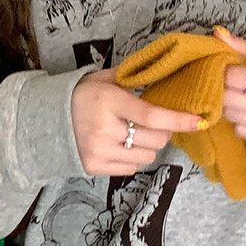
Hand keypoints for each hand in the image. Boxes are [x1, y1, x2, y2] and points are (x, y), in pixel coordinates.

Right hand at [71, 66, 205, 176]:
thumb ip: (133, 79)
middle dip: (161, 133)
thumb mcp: (104, 79)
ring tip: (131, 135)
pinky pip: (131, 169)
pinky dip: (131, 159)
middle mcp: (104, 128)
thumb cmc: (81, 95)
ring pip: (146, 157)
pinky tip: (118, 146)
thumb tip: (166, 76)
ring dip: (146, 147)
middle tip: (152, 124)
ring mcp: (99, 151)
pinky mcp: (94, 167)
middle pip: (155, 140)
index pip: (151, 115)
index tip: (199, 120)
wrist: (46, 119)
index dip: (177, 119)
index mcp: (109, 101)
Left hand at [213, 27, 245, 144]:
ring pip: (231, 116)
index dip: (227, 72)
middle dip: (225, 89)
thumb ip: (244, 46)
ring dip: (230, 104)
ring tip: (242, 94)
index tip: (231, 69)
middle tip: (233, 83)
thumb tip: (217, 34)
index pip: (234, 78)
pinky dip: (239, 119)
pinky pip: (239, 130)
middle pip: (229, 100)